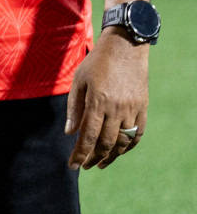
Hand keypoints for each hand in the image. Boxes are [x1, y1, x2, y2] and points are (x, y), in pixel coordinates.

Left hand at [67, 29, 148, 168]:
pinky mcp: (143, 107)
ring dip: (112, 155)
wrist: (125, 47)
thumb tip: (70, 132)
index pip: (88, 136)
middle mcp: (116, 109)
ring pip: (123, 141)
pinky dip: (130, 145)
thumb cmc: (96, 62)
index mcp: (97, 102)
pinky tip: (120, 151)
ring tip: (101, 163)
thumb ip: (74, 108)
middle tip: (85, 166)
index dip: (80, 153)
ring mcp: (132, 109)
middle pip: (105, 143)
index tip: (73, 166)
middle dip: (94, 158)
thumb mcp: (79, 81)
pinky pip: (138, 133)